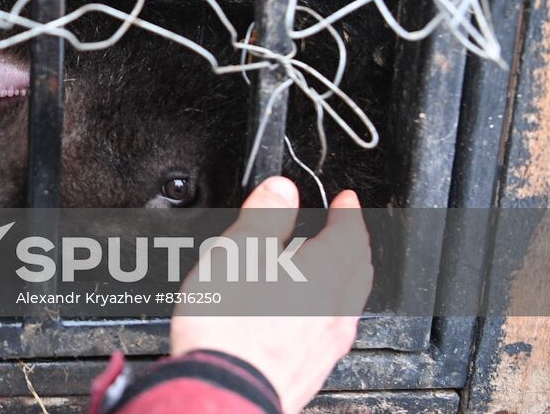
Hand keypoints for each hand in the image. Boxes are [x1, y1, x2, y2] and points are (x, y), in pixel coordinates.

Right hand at [169, 176, 372, 413]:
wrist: (224, 393)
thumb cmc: (226, 329)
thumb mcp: (235, 255)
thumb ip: (263, 218)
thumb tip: (281, 190)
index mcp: (320, 276)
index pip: (348, 235)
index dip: (348, 212)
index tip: (346, 201)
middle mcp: (333, 311)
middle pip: (358, 270)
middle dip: (353, 244)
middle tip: (344, 229)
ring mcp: (326, 345)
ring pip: (349, 302)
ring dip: (344, 276)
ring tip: (324, 268)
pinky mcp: (312, 369)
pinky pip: (333, 328)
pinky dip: (328, 307)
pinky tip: (306, 315)